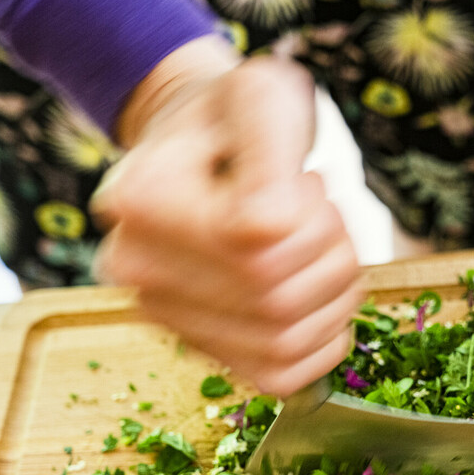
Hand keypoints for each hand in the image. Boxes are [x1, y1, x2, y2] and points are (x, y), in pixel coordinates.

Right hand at [93, 42, 362, 395]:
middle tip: (322, 215)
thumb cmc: (233, 121)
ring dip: (336, 295)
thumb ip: (270, 142)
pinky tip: (321, 300)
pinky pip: (279, 376)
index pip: (260, 236)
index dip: (311, 213)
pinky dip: (323, 343)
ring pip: (284, 340)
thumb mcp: (258, 97)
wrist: (199, 150)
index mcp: (142, 199)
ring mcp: (165, 317)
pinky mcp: (200, 349)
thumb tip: (273, 227)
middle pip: (277, 294)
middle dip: (332, 251)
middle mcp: (138, 269)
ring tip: (323, 251)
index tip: (302, 182)